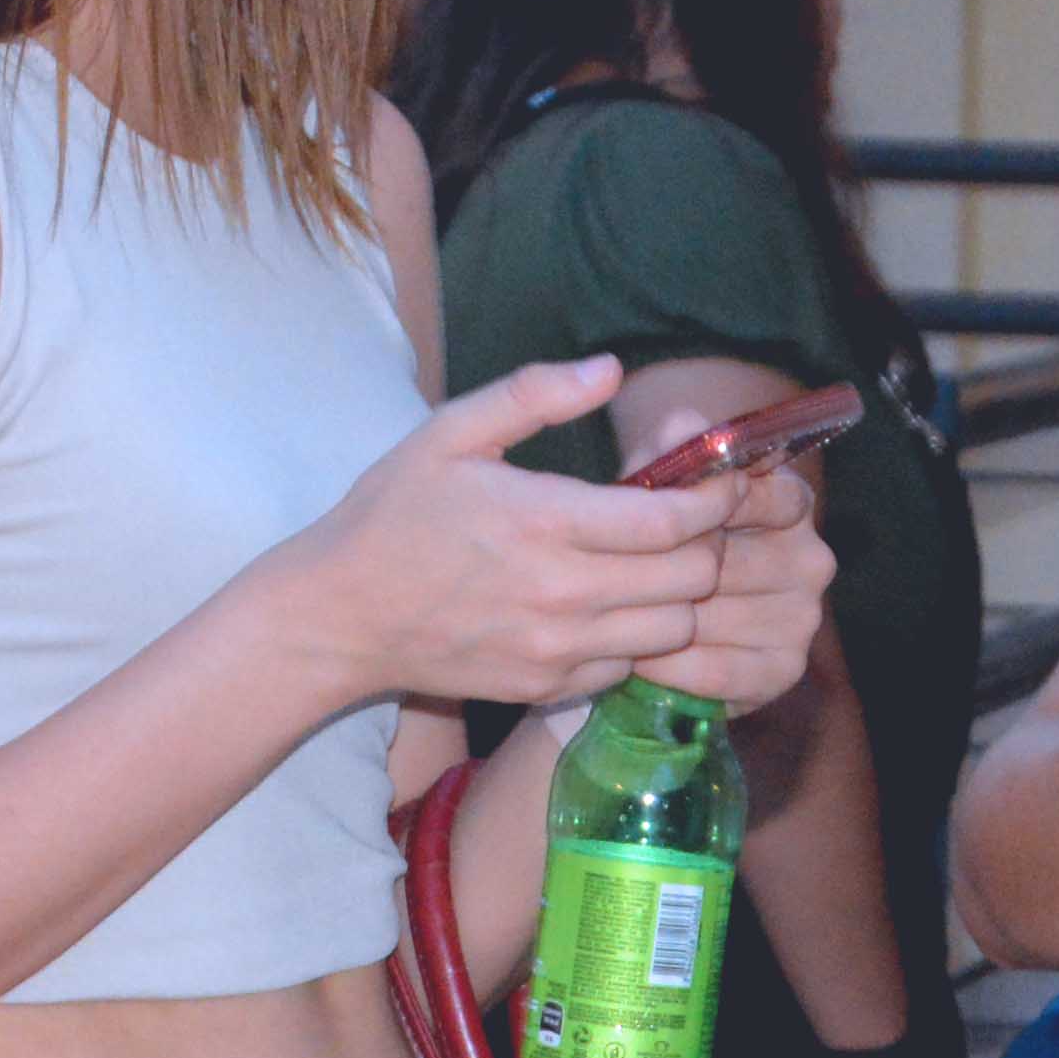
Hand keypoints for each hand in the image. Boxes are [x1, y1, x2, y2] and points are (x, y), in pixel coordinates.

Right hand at [277, 359, 834, 711]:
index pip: (673, 521)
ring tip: (659, 565)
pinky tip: (614, 606)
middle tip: (693, 522)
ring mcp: (556, 650)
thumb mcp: (449, 434)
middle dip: (708, 545)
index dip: (714, 500)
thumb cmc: (392, 515)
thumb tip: (611, 368)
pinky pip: (629, 668)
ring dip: (681, 597)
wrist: (338, 617)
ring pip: (673, 632)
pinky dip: (638, 639)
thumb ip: (534, 394)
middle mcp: (561, 594)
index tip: (720, 482)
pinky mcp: (546, 689)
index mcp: (544, 521)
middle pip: (691, 580)